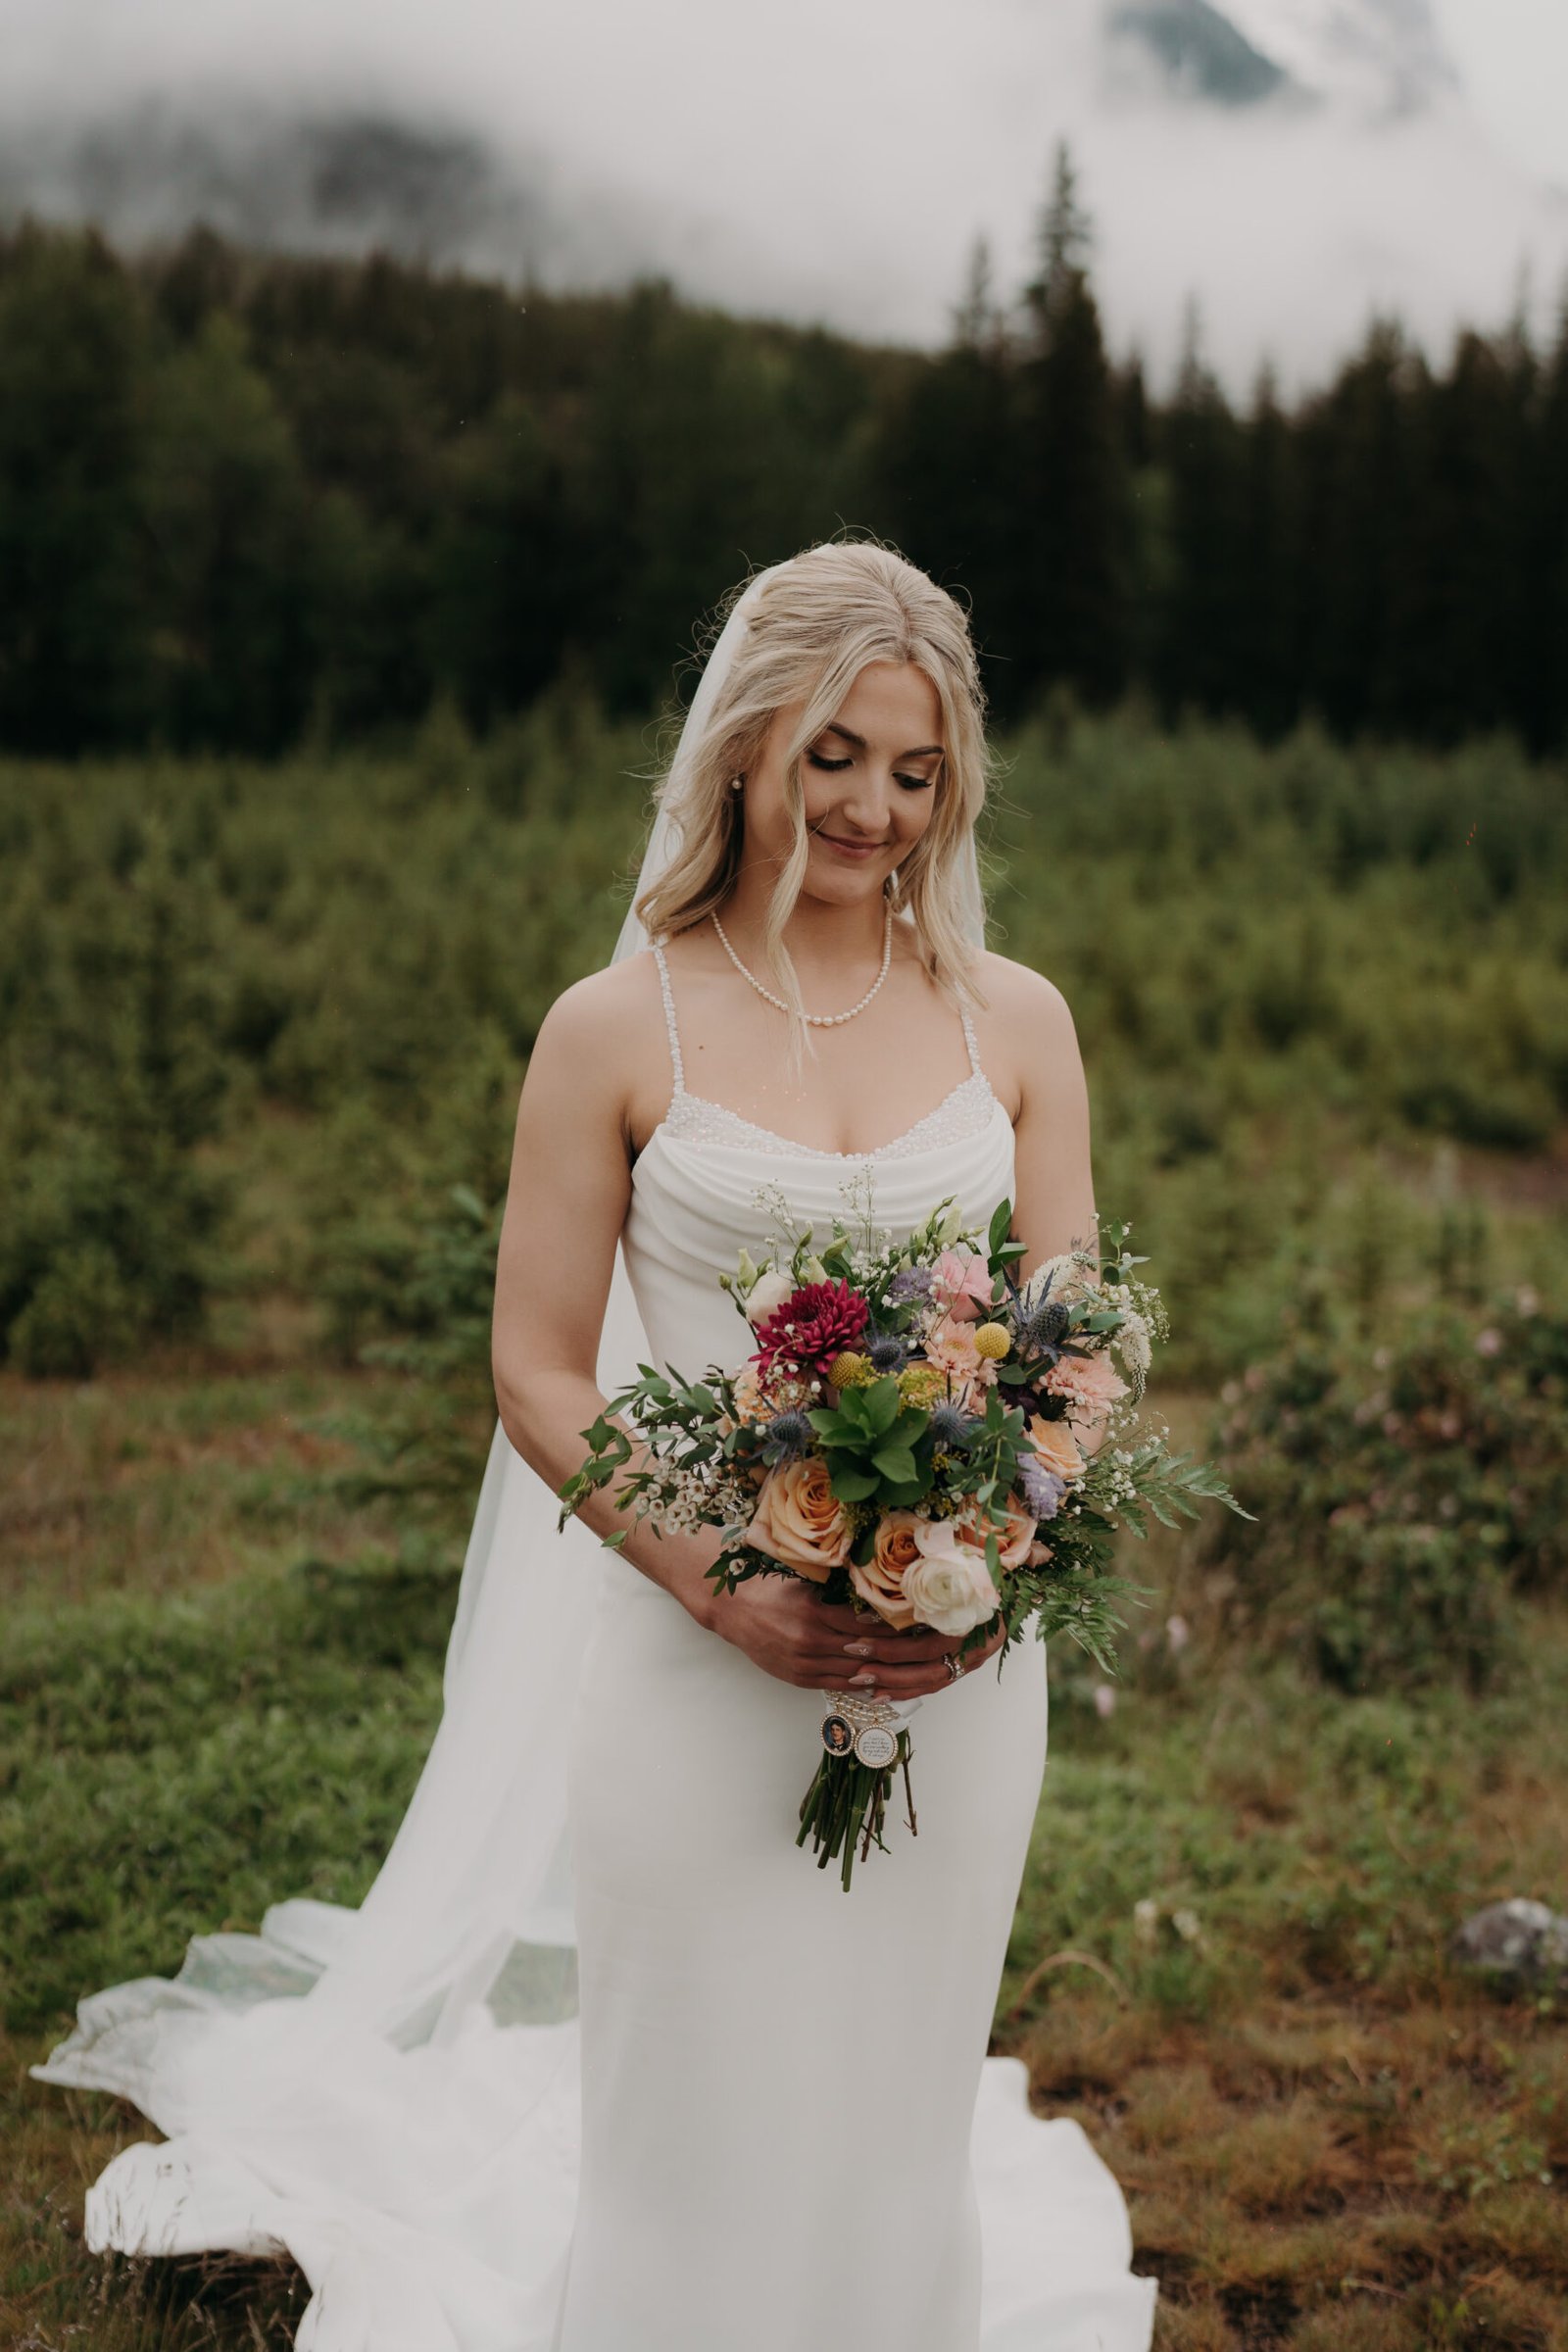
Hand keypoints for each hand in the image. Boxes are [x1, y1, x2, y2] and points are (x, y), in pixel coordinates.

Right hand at [708, 1577, 1005, 1700]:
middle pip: (872, 1652)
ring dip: (893, 1671)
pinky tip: (888, 1681)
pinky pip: (840, 1685)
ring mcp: (806, 1665)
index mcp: (817, 1614)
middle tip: (938, 1649)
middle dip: (909, 1653)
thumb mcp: (807, 1582)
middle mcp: (813, 1643)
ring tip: (923, 1668)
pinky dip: (866, 1684)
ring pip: (859, 1673)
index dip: (904, 1627)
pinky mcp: (799, 1678)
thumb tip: (882, 1593)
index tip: (930, 1623)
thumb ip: (840, 1591)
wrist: (731, 1609)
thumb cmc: (771, 1587)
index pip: (872, 1625)